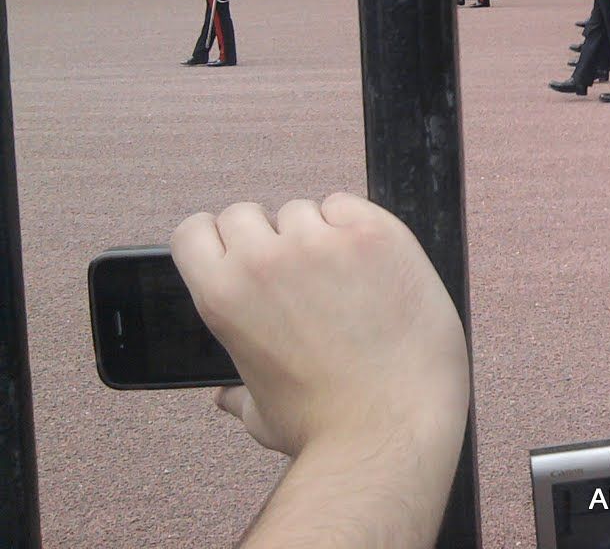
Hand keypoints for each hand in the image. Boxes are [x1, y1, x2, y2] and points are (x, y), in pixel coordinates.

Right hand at [171, 195, 468, 463]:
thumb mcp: (260, 413)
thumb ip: (237, 394)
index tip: (240, 252)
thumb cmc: (327, 426)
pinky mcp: (374, 233)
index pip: (193, 231)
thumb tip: (224, 397)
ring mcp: (321, 242)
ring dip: (316, 233)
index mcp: (222, 296)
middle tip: (299, 272)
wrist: (394, 425)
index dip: (216, 240)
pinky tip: (371, 265)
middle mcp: (264, 259)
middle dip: (268, 237)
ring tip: (342, 279)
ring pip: (304, 210)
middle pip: (247, 213)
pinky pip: (349, 206)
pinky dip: (356, 228)